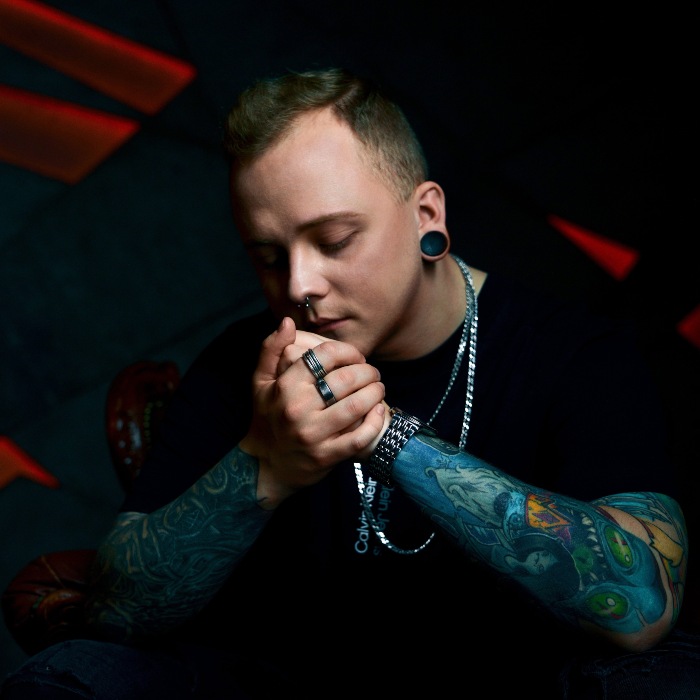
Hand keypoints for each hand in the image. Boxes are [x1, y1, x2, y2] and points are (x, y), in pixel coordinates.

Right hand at [240, 317, 386, 506]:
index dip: (348, 351)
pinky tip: (378, 411)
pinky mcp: (327, 456)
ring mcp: (313, 435)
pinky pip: (360, 437)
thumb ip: (272, 349)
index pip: (325, 355)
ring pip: (356, 406)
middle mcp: (298, 409)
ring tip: (378, 388)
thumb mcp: (261, 382)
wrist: (267, 464)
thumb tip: (287, 322)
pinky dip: (375, 421)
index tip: (355, 356)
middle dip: (367, 371)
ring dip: (375, 393)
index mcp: (285, 386)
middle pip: (346, 379)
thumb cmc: (268, 416)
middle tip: (372, 373)